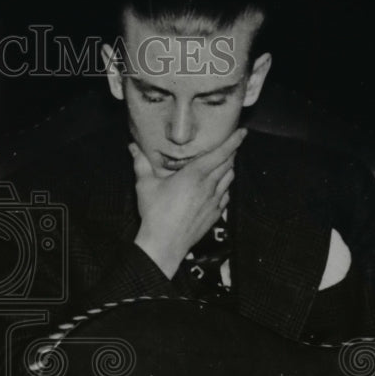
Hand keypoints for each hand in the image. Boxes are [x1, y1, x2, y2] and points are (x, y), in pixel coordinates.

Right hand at [131, 128, 245, 277]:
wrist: (165, 243)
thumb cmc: (155, 213)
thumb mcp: (145, 185)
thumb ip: (141, 164)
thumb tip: (133, 148)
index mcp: (194, 174)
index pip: (220, 153)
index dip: (233, 141)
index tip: (242, 132)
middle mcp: (208, 186)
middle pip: (228, 164)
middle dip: (232, 152)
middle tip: (231, 144)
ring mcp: (214, 201)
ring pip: (229, 178)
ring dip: (229, 168)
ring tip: (225, 163)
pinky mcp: (215, 214)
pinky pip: (226, 195)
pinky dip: (226, 186)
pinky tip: (220, 187)